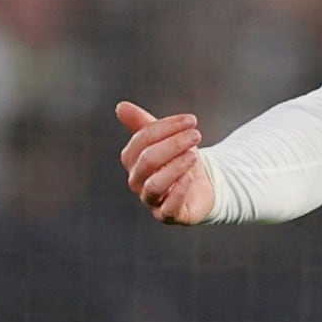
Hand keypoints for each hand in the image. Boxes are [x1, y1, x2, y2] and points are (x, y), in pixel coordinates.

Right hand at [116, 100, 215, 223]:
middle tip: (196, 135)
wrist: (201, 187)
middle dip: (173, 144)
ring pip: (155, 184)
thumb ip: (144, 123)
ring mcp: (151, 200)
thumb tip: (120, 106)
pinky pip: (168, 209)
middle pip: (148, 160)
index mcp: (132, 159)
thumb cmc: (179, 160)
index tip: (191, 120)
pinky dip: (178, 192)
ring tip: (194, 155)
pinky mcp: (168, 215)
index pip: (142, 140)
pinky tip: (190, 177)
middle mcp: (137, 181)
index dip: (166, 127)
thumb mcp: (165, 139)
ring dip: (176, 166)